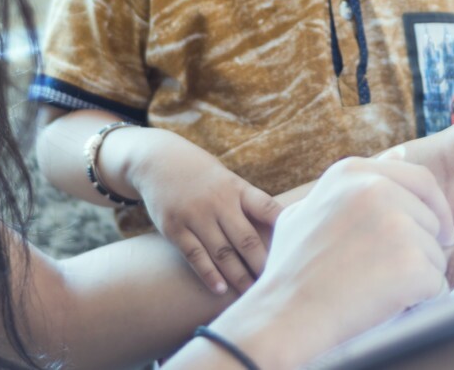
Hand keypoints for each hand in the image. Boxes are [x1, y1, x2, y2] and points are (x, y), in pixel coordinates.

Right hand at [130, 130, 281, 294]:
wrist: (156, 160)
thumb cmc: (201, 174)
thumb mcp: (226, 179)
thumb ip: (247, 202)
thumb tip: (280, 226)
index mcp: (236, 188)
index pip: (267, 207)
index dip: (284, 226)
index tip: (298, 246)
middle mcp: (218, 202)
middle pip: (247, 238)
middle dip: (263, 264)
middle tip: (279, 284)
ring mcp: (195, 215)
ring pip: (222, 252)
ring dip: (239, 276)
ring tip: (253, 293)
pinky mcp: (174, 228)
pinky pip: (195, 255)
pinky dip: (209, 274)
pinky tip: (221, 288)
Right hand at [198, 158, 453, 368]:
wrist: (285, 315)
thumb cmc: (293, 268)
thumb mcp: (309, 209)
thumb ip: (352, 185)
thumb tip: (398, 155)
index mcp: (353, 172)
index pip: (421, 179)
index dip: (434, 208)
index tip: (436, 232)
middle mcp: (377, 189)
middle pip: (431, 218)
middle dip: (421, 248)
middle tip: (389, 273)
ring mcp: (396, 224)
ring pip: (435, 254)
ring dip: (418, 276)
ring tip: (374, 288)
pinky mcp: (411, 262)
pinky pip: (437, 284)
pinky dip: (420, 301)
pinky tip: (384, 305)